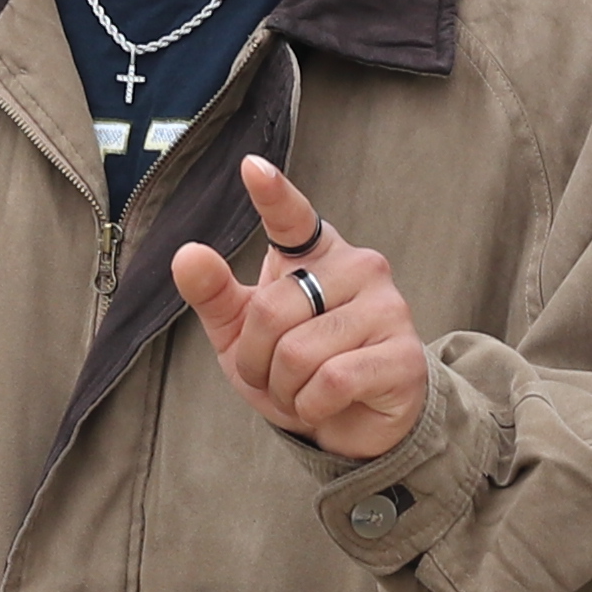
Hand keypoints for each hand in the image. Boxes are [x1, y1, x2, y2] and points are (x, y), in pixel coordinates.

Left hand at [165, 155, 428, 461]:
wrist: (352, 423)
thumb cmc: (296, 369)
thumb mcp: (242, 334)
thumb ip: (214, 294)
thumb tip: (187, 254)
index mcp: (317, 253)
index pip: (292, 218)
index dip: (273, 194)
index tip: (251, 167)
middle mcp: (359, 267)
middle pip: (272, 310)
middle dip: (256, 360)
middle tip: (274, 376)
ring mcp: (388, 308)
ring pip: (299, 353)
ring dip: (284, 388)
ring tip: (302, 391)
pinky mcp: (404, 355)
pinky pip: (332, 381)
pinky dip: (312, 406)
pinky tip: (325, 405)